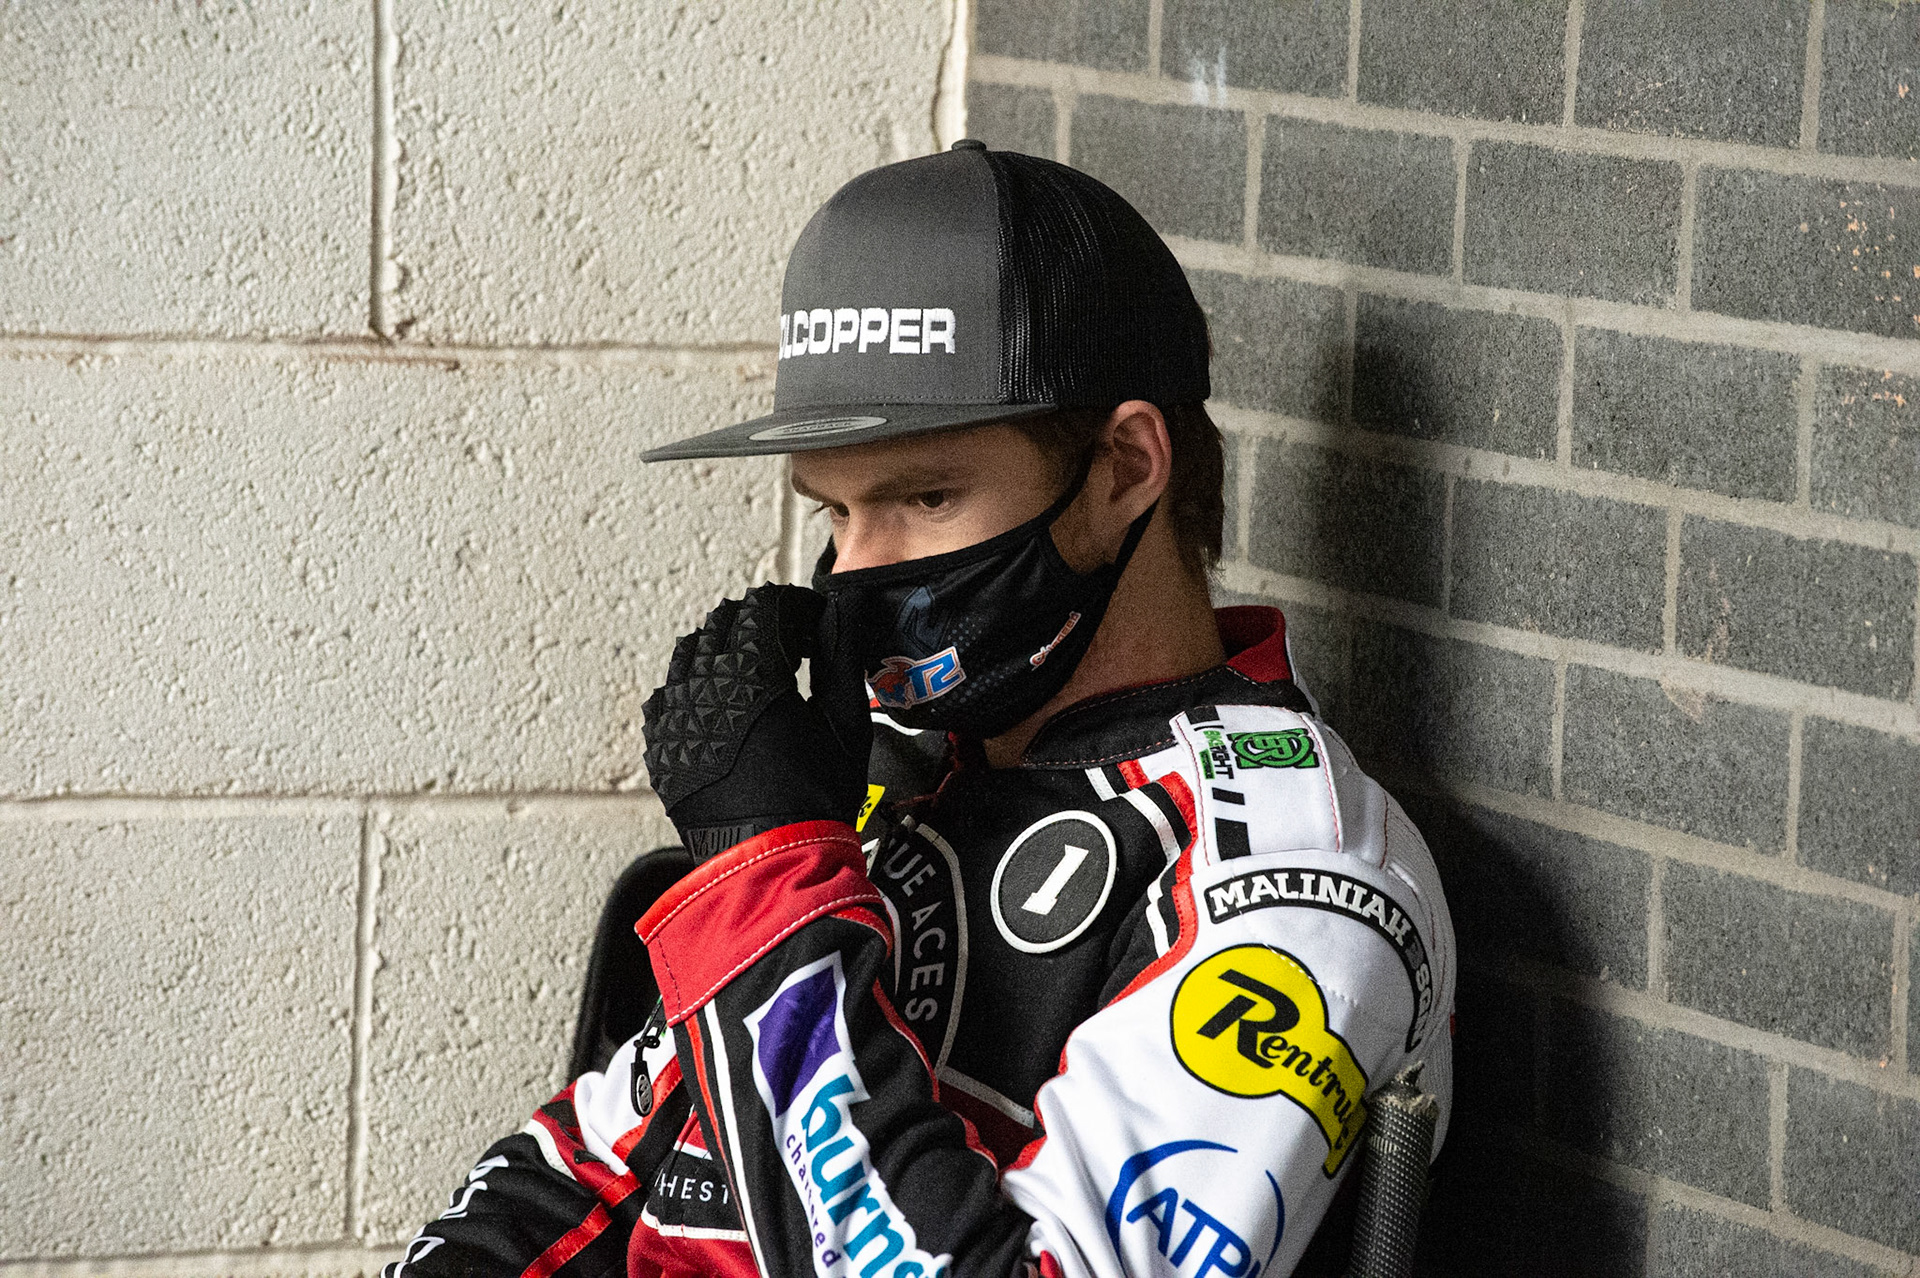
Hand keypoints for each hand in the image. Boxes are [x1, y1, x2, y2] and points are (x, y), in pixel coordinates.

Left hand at [641, 584, 871, 861]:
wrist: (774, 862)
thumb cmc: (815, 798)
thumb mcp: (845, 721)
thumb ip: (842, 653)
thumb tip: (846, 606)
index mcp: (751, 673)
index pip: (765, 606)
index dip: (796, 605)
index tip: (816, 621)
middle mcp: (703, 687)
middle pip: (724, 623)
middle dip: (761, 622)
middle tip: (794, 644)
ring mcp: (675, 717)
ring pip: (689, 654)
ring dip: (724, 650)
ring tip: (757, 674)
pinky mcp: (662, 748)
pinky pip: (668, 697)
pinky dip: (694, 688)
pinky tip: (722, 707)